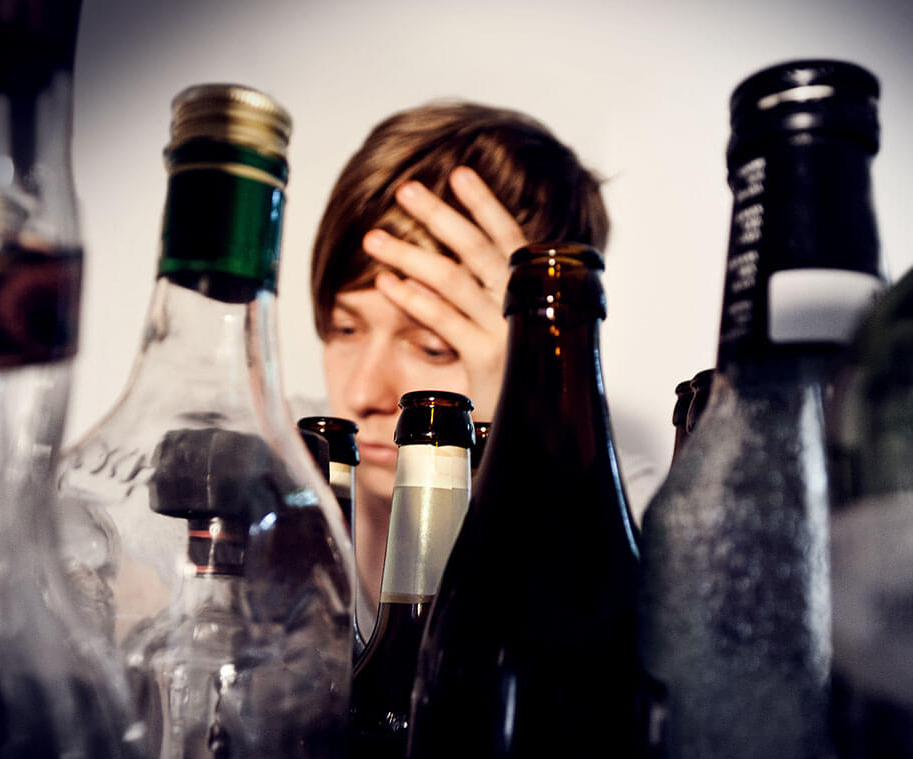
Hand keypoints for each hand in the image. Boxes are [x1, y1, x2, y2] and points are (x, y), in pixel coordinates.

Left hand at [360, 166, 526, 420]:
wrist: (538, 431)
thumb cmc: (522, 375)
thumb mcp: (515, 326)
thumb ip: (492, 293)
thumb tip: (456, 258)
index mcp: (532, 291)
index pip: (510, 236)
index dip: (484, 204)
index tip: (458, 174)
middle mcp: (522, 306)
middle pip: (477, 249)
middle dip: (439, 215)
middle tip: (405, 191)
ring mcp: (506, 332)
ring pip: (452, 280)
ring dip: (409, 254)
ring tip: (374, 238)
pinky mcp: (487, 361)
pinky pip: (443, 321)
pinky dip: (412, 299)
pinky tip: (385, 284)